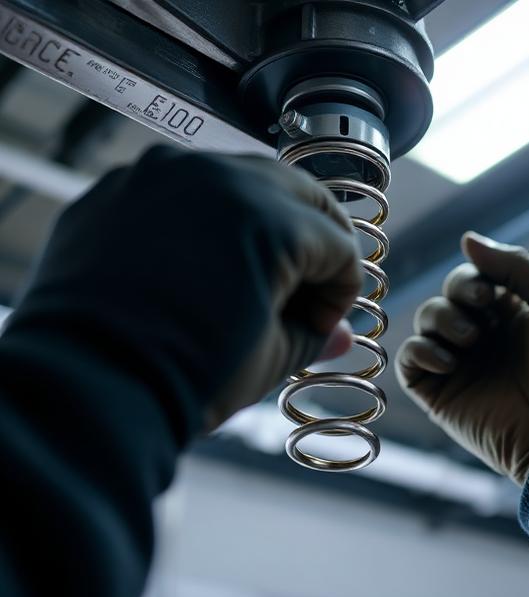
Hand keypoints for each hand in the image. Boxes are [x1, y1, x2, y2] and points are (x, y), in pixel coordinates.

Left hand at [8, 146, 360, 432]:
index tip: (324, 322)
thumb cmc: (177, 378)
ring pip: (246, 178)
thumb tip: (335, 332)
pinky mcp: (125, 186)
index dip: (342, 291)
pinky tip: (204, 261)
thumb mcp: (267, 359)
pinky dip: (210, 216)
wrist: (83, 387)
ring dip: (267, 220)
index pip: (338, 245)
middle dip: (316, 243)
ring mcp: (166, 173)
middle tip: (307, 289)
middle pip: (302, 194)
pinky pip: (189, 186)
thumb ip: (312, 334)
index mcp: (269, 221)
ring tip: (256, 274)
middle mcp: (221, 178)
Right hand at [395, 232, 528, 484]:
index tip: (488, 291)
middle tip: (481, 309)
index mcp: (512, 312)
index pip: (475, 277)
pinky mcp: (441, 394)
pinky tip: (448, 361)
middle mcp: (483, 336)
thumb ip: (516, 264)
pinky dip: (421, 350)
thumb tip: (467, 239)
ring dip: (442, 319)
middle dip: (458, 294)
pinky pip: (409, 359)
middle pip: (447, 294)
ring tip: (471, 340)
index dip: (473, 276)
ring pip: (425, 320)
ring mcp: (461, 364)